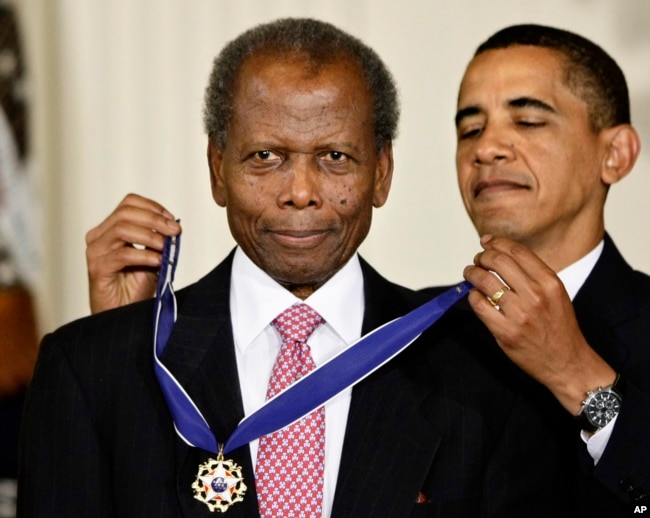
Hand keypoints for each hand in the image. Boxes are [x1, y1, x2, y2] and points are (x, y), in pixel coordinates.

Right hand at [85, 193, 181, 313]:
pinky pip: (123, 254)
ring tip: (166, 247)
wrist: (124, 314)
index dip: (153, 207)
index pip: (129, 203)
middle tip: (174, 231)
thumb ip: (159, 240)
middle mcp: (99, 237)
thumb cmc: (135, 286)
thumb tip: (174, 226)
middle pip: (125, 212)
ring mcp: (96, 252)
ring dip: (150, 236)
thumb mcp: (153, 257)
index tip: (172, 220)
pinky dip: (144, 255)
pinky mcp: (98, 269)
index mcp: (110, 229)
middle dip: (155, 219)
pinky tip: (158, 261)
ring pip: (122, 229)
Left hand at [462, 235, 615, 413]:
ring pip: (484, 281)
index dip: (497, 242)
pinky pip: (479, 305)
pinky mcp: (505, 332)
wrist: (567, 363)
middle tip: (478, 260)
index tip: (487, 241)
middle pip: (498, 261)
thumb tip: (503, 254)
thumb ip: (533, 274)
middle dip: (482, 256)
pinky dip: (472, 296)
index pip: (517, 251)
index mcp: (550, 282)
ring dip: (472, 273)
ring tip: (470, 274)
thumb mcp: (556, 294)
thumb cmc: (560, 328)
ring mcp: (519, 314)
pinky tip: (475, 296)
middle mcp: (535, 295)